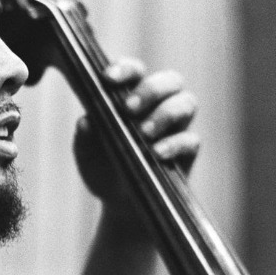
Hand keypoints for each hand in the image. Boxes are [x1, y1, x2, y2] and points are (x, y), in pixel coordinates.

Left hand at [74, 58, 199, 218]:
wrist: (120, 205)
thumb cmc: (103, 169)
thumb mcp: (87, 154)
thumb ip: (85, 137)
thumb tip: (85, 121)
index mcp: (132, 95)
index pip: (135, 71)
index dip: (124, 69)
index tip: (107, 79)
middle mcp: (158, 105)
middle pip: (170, 80)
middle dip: (150, 89)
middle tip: (128, 109)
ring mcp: (176, 126)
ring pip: (187, 102)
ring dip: (165, 114)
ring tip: (145, 132)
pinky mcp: (187, 151)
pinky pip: (191, 139)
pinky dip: (174, 144)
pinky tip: (156, 153)